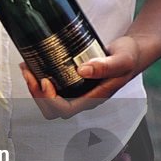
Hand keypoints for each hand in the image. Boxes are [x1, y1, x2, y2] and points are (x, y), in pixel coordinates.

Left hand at [19, 35, 140, 118]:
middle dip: (36, 93)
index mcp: (94, 98)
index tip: (46, 80)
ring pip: (49, 100)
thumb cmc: (130, 56)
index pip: (65, 109)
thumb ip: (105, 66)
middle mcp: (84, 97)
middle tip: (29, 72)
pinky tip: (34, 64)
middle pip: (52, 109)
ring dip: (34, 86)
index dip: (50, 99)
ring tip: (26, 67)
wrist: (133, 51)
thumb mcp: (122, 59)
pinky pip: (51, 87)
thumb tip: (82, 71)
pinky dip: (39, 79)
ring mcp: (77, 91)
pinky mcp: (72, 81)